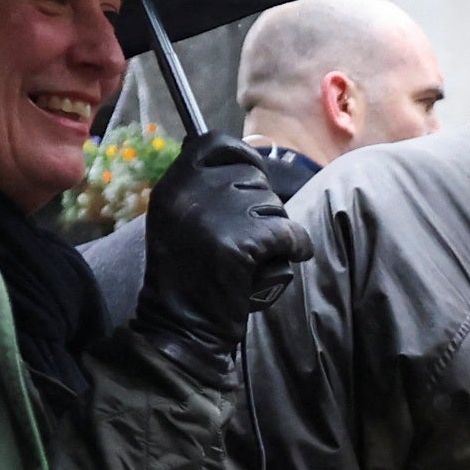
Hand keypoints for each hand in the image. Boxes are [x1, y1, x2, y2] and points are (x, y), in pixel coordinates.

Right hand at [132, 134, 316, 370]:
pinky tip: (285, 259)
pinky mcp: (239, 243)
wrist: (180, 327)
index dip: (241, 155)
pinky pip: (288, 232)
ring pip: (273, 205)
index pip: (214, 142)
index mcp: (174, 185)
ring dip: (273, 232)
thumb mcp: (177, 220)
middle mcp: (189, 192)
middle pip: (252, 177)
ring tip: (250, 259)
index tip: (253, 174)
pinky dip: (295, 248)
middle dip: (260, 208)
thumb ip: (201, 187)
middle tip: (245, 240)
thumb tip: (246, 153)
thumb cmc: (188, 277)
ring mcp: (214, 216)